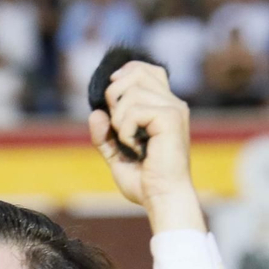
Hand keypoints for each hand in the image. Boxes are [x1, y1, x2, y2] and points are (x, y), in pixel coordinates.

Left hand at [88, 61, 205, 232]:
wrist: (162, 198)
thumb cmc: (145, 181)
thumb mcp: (116, 155)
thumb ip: (104, 134)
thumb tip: (95, 112)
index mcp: (164, 106)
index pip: (146, 70)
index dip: (125, 72)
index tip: (111, 91)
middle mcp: (172, 103)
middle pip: (136, 73)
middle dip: (114, 96)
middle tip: (118, 126)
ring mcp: (173, 108)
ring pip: (130, 92)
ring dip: (119, 120)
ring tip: (129, 143)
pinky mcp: (170, 117)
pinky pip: (133, 111)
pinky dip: (125, 131)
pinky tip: (136, 149)